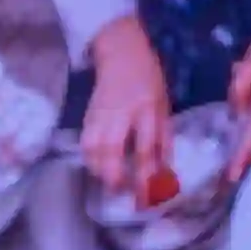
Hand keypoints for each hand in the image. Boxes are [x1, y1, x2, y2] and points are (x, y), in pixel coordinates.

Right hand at [76, 16, 170, 199]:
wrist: (121, 54)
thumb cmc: (148, 79)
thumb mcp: (164, 105)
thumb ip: (163, 137)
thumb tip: (165, 169)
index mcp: (147, 109)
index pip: (145, 147)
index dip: (147, 174)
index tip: (149, 195)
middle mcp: (121, 113)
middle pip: (111, 150)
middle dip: (114, 175)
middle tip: (120, 192)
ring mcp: (100, 114)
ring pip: (93, 148)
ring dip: (99, 169)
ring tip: (108, 183)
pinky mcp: (87, 116)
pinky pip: (85, 143)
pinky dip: (90, 159)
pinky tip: (97, 168)